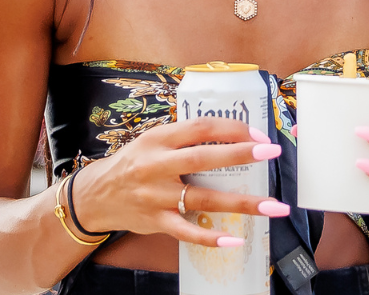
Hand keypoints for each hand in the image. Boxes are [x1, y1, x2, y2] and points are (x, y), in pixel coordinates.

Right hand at [72, 117, 290, 247]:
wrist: (95, 196)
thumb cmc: (132, 165)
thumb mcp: (151, 141)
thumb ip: (183, 139)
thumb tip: (228, 135)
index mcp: (158, 139)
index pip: (200, 128)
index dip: (231, 128)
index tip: (258, 134)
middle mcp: (157, 166)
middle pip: (203, 158)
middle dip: (241, 155)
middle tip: (271, 152)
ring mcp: (157, 196)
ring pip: (204, 199)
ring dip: (241, 203)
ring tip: (272, 206)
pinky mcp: (156, 221)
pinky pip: (187, 232)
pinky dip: (211, 237)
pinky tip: (235, 239)